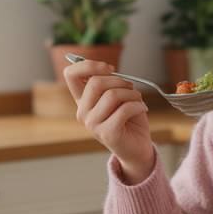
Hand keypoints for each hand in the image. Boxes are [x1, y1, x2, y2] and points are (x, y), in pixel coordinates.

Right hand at [63, 59, 153, 183]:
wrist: (137, 148)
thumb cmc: (129, 119)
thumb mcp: (118, 95)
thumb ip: (110, 83)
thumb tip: (108, 69)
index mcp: (82, 100)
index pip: (70, 74)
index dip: (89, 65)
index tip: (109, 68)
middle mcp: (83, 112)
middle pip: (95, 83)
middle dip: (119, 80)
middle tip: (131, 87)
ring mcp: (92, 124)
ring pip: (112, 95)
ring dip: (132, 94)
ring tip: (138, 100)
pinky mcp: (107, 133)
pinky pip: (125, 109)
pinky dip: (138, 105)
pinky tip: (142, 109)